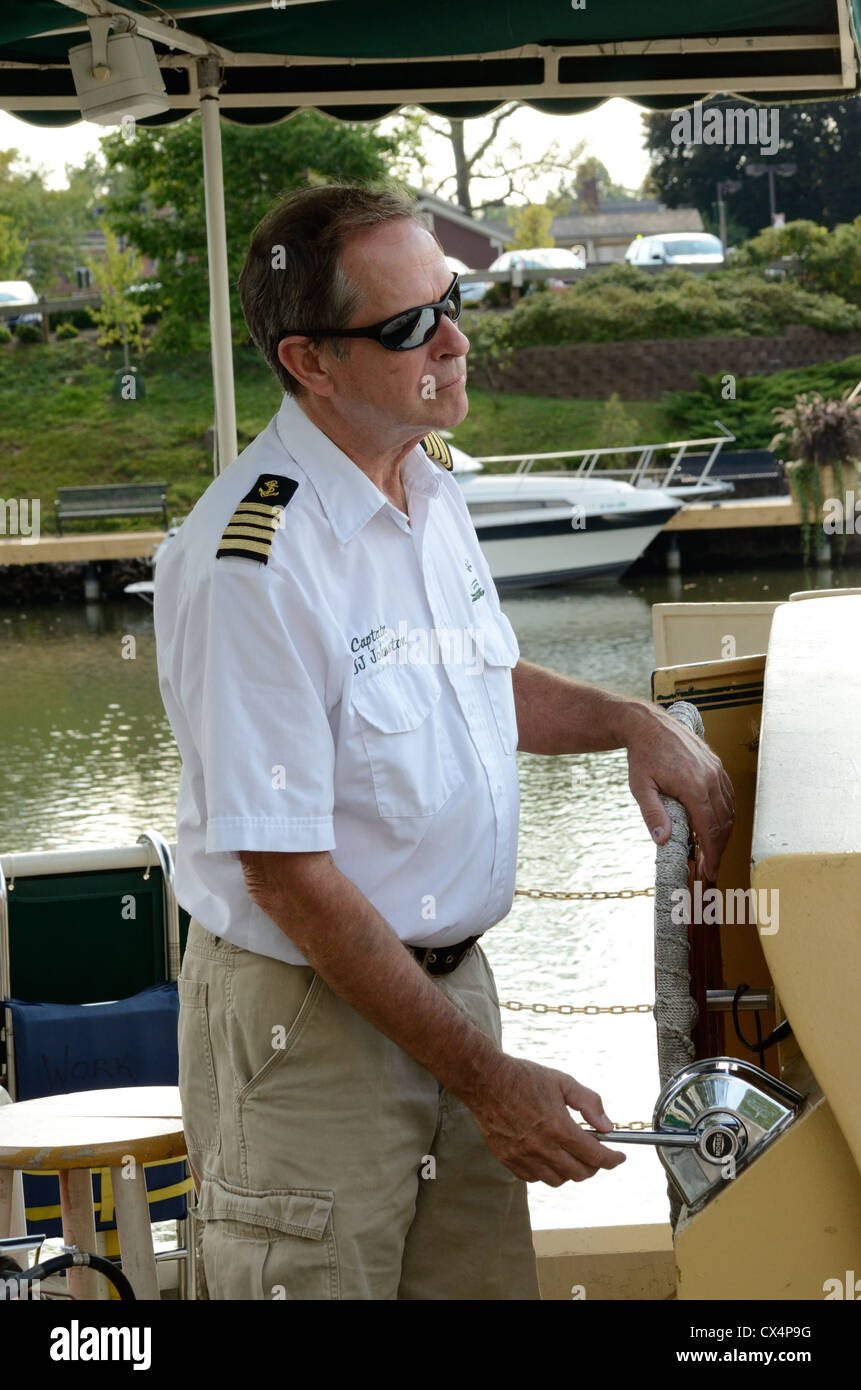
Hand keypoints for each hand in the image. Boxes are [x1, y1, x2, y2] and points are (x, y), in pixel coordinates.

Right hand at [464, 1055, 625, 1185]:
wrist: (485, 1080)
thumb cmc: (524, 1077)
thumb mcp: (562, 1081)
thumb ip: (589, 1103)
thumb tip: (608, 1127)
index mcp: (558, 1127)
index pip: (595, 1157)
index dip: (612, 1160)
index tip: (619, 1157)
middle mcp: (541, 1147)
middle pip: (580, 1173)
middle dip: (594, 1166)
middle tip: (595, 1152)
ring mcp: (523, 1156)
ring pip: (558, 1180)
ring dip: (570, 1170)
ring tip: (570, 1153)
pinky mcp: (508, 1160)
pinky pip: (535, 1178)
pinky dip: (547, 1172)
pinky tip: (548, 1155)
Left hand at [624, 704, 734, 880]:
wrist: (648, 724)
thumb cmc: (642, 756)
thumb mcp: (640, 787)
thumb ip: (653, 815)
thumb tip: (663, 840)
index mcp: (693, 786)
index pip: (709, 829)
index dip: (712, 854)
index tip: (710, 872)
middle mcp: (710, 778)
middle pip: (723, 823)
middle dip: (719, 849)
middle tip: (710, 868)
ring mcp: (716, 770)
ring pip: (729, 810)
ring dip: (724, 833)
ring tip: (713, 851)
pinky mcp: (716, 765)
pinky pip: (728, 795)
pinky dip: (726, 813)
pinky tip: (717, 825)